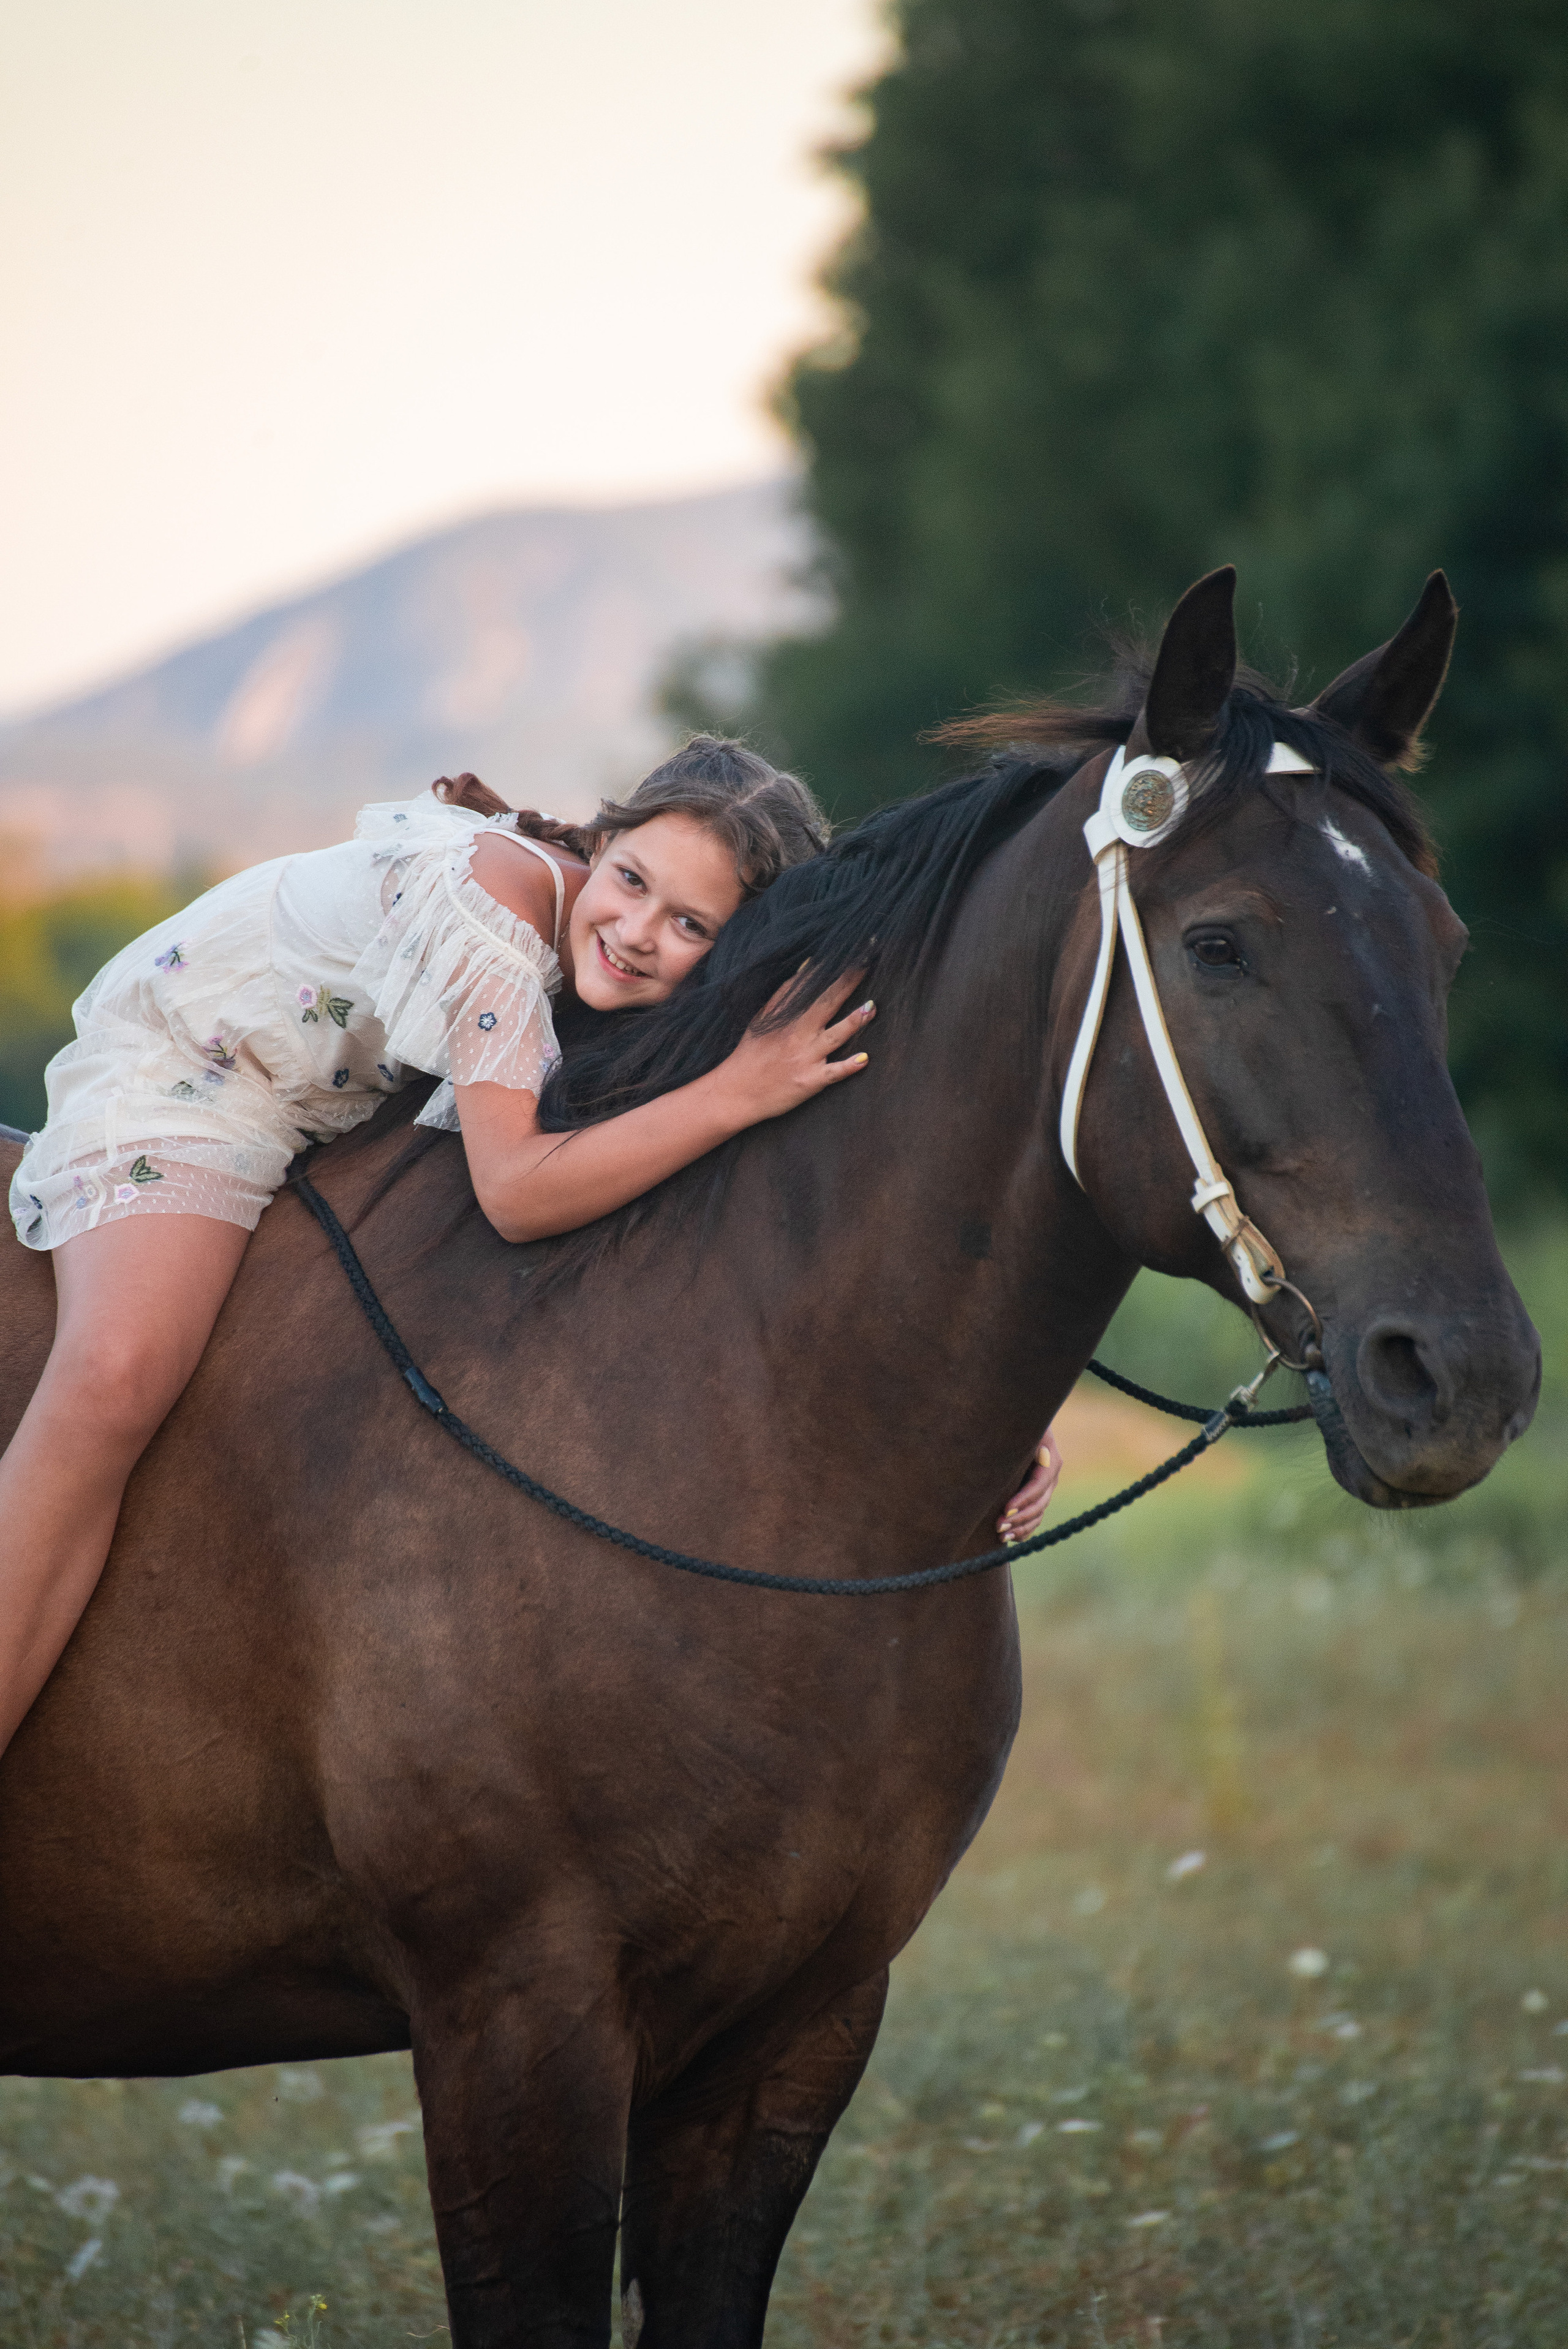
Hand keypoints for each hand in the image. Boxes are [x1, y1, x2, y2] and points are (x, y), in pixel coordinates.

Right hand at [714, 972, 875, 1124]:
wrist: (735, 1092)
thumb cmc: (750, 1054)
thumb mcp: (762, 1019)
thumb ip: (785, 994)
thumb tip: (807, 966)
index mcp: (787, 1017)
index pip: (812, 986)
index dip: (831, 967)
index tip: (851, 950)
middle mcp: (797, 1034)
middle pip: (826, 1004)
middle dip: (847, 983)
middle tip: (867, 964)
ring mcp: (804, 1058)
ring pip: (834, 1037)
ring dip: (853, 1022)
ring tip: (871, 1008)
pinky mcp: (808, 1082)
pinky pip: (832, 1074)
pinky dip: (847, 1067)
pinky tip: (863, 1059)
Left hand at [998, 1424, 1061, 1544]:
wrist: (1019, 1420)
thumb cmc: (1014, 1423)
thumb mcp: (1018, 1431)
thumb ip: (1013, 1441)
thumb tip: (998, 1447)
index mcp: (1050, 1459)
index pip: (1039, 1484)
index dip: (1024, 1499)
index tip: (1005, 1509)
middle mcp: (1051, 1475)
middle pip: (1040, 1503)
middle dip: (1019, 1517)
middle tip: (998, 1526)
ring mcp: (1046, 1487)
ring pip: (1039, 1514)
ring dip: (1021, 1527)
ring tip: (1001, 1534)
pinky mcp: (1038, 1496)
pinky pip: (1036, 1518)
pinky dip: (1025, 1531)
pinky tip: (1010, 1538)